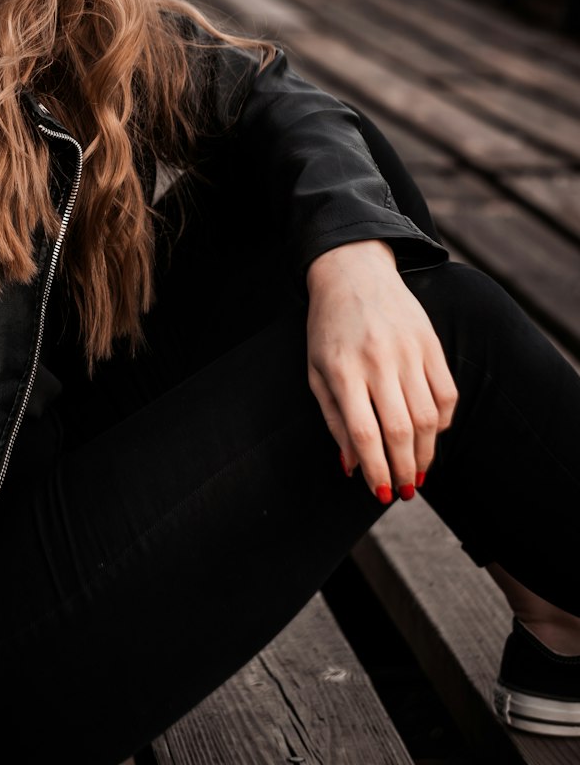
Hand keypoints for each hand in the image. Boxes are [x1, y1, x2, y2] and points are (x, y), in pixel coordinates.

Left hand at [305, 239, 457, 500]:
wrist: (353, 271)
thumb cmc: (328, 328)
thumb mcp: (317, 371)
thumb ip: (334, 420)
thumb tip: (352, 467)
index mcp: (343, 369)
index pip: (364, 433)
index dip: (375, 469)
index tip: (381, 493)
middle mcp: (378, 360)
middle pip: (401, 430)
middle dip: (405, 469)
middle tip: (405, 490)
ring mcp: (409, 350)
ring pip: (429, 416)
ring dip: (426, 452)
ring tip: (418, 470)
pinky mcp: (431, 342)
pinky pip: (447, 393)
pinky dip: (444, 421)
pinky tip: (432, 434)